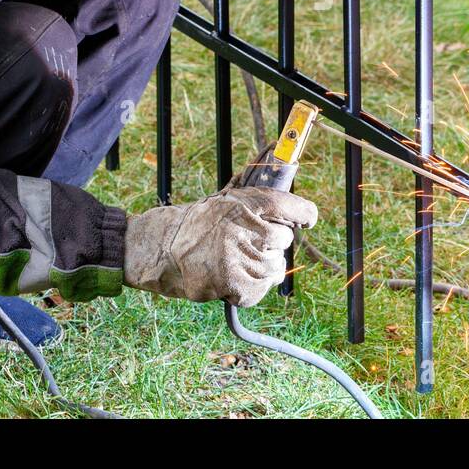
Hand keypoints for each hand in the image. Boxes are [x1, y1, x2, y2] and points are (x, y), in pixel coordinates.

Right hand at [123, 169, 318, 306]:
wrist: (161, 250)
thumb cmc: (196, 225)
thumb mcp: (223, 200)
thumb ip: (255, 199)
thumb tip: (284, 178)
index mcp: (240, 203)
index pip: (286, 205)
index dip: (303, 213)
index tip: (307, 219)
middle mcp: (239, 227)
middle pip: (284, 239)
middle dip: (274, 245)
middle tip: (253, 245)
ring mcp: (235, 256)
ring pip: (275, 268)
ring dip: (265, 270)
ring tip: (243, 263)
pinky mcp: (231, 282)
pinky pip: (260, 290)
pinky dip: (252, 289)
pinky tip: (234, 279)